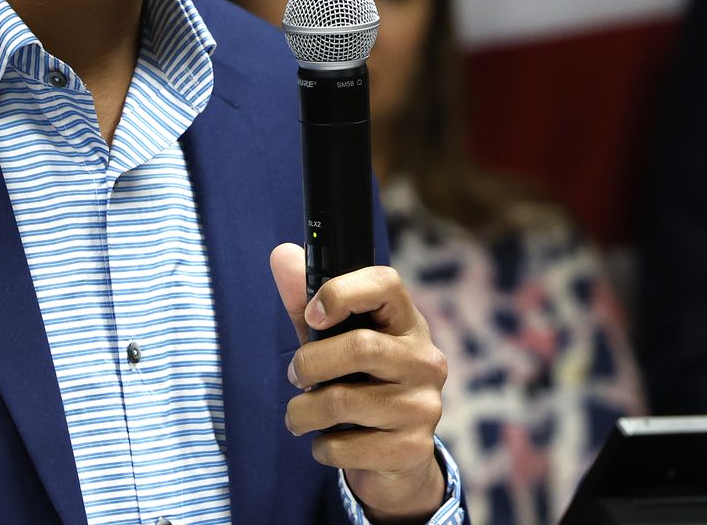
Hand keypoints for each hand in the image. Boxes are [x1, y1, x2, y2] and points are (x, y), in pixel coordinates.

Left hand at [270, 244, 448, 522]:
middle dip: (309, 364)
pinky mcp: (414, 448)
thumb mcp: (330, 339)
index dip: (342, 292)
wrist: (393, 452)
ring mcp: (425, 406)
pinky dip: (322, 446)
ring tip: (300, 415)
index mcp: (405, 322)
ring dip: (303, 412)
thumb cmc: (356, 381)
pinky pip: (348, 446)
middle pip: (360, 347)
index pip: (386, 283)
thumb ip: (305, 301)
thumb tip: (282, 254)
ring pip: (344, 401)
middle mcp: (425, 360)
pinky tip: (327, 441)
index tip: (311, 315)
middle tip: (295, 376)